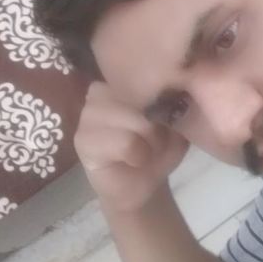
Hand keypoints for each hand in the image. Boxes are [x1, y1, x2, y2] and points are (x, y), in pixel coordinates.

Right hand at [74, 81, 188, 212]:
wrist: (143, 186)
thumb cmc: (159, 148)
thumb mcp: (176, 121)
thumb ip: (176, 100)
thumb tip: (180, 89)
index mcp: (120, 79)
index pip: (146, 74)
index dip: (164, 97)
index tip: (168, 118)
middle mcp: (99, 90)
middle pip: (141, 96)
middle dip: (158, 124)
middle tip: (158, 141)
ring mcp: (88, 114)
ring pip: (135, 118)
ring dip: (150, 140)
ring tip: (147, 150)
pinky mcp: (83, 140)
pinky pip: (124, 142)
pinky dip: (139, 154)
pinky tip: (134, 160)